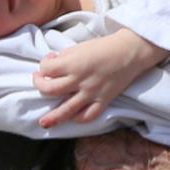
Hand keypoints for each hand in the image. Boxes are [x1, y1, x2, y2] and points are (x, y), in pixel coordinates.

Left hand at [34, 30, 169, 127]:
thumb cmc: (105, 46)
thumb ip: (65, 58)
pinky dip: (78, 118)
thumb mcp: (80, 47)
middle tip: (40, 81)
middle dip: (40, 85)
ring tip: (43, 123)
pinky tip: (72, 117)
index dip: (43, 65)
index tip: (48, 61)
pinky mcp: (103, 100)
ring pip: (66, 109)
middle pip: (50, 89)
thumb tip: (53, 65)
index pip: (47, 68)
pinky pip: (88, 115)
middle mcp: (80, 80)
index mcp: (73, 63)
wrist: (130, 51)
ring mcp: (91, 93)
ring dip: (52, 117)